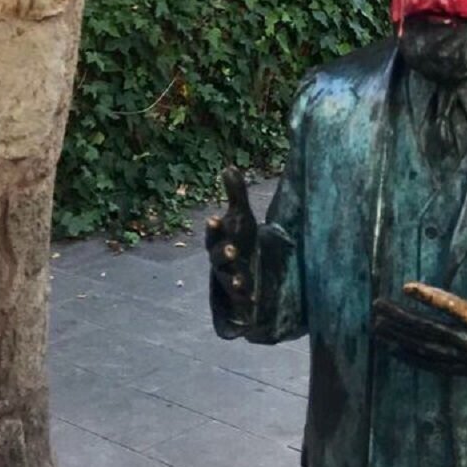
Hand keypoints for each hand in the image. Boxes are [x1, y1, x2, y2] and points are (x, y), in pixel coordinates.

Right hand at [205, 167, 256, 311]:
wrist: (247, 267)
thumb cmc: (240, 238)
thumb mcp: (242, 217)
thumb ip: (236, 194)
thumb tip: (228, 167)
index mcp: (220, 240)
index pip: (214, 233)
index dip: (214, 227)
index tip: (214, 218)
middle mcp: (221, 260)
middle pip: (216, 258)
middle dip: (222, 254)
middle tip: (231, 249)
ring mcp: (229, 278)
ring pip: (227, 280)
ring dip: (233, 280)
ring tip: (241, 282)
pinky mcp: (240, 294)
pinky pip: (239, 298)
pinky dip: (244, 299)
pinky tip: (252, 299)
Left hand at [372, 233, 466, 376]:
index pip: (450, 306)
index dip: (428, 296)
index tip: (406, 286)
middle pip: (429, 329)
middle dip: (401, 317)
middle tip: (377, 306)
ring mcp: (465, 359)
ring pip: (425, 348)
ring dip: (399, 337)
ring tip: (377, 326)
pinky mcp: (462, 370)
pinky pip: (431, 364)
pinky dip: (411, 356)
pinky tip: (392, 347)